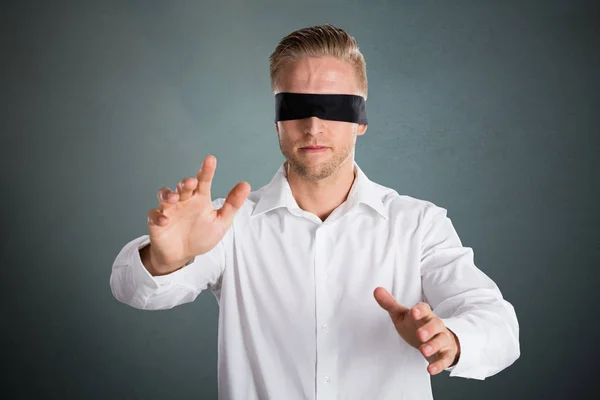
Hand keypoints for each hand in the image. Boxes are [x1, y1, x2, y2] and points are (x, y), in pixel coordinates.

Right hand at [145, 155, 249, 274]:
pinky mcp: (157, 222)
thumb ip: (232, 204)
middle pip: (183, 187)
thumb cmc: (201, 235)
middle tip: (192, 182)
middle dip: (186, 183)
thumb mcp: (221, 221)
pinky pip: (154, 215)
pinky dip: (158, 216)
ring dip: (168, 194)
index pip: (203, 181)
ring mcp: (169, 210)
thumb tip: (245, 185)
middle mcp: (184, 201)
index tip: (210, 160)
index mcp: (199, 199)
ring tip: (175, 198)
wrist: (182, 255)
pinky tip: (165, 220)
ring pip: (165, 195)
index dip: (206, 170)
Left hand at [373, 287, 460, 374]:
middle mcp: (435, 325)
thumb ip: (389, 304)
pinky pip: (445, 359)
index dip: (420, 310)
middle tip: (420, 335)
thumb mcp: (402, 315)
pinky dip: (439, 365)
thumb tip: (376, 290)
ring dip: (433, 346)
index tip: (414, 312)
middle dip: (429, 329)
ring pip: (441, 341)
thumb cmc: (416, 325)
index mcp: (424, 314)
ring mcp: (442, 339)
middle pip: (436, 324)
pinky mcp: (445, 354)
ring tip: (423, 351)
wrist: (435, 340)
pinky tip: (430, 370)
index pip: (425, 309)